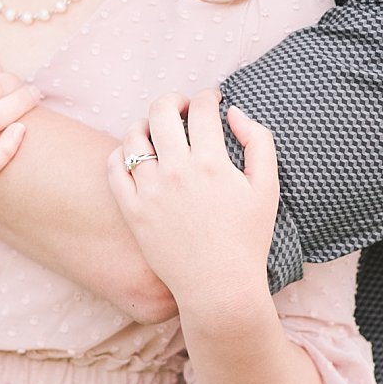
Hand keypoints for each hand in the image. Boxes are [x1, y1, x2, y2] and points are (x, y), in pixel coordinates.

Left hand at [106, 91, 278, 325]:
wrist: (219, 287)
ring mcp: (151, 191)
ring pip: (133, 136)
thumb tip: (233, 112)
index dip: (207, 96)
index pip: (202, 109)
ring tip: (156, 129)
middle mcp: (177, 172)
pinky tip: (135, 154)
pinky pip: (114, 168)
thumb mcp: (268, 188)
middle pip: (162, 112)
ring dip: (145, 123)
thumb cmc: (247, 239)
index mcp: (212, 164)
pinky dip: (121, 153)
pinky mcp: (132, 210)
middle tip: (181, 107)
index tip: (211, 99)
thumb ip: (259, 142)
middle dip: (173, 100)